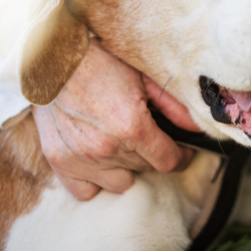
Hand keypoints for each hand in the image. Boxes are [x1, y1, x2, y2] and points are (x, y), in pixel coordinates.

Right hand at [31, 38, 199, 200]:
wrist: (54, 59)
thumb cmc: (101, 62)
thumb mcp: (144, 77)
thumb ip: (173, 106)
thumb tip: (195, 126)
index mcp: (132, 126)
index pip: (168, 161)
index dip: (181, 157)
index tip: (181, 151)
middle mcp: (106, 148)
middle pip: (146, 169)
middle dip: (152, 154)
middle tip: (147, 134)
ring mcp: (81, 158)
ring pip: (121, 182)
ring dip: (126, 166)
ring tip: (122, 143)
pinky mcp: (60, 162)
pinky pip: (87, 191)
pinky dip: (96, 179)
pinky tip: (100, 159)